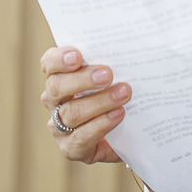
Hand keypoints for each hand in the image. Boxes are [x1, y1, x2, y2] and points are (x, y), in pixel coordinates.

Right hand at [40, 46, 128, 164]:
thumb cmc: (126, 94)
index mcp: (62, 77)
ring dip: (98, 102)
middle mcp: (56, 101)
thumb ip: (121, 60)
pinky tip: (118, 115)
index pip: (50, 63)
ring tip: (124, 93)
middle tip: (107, 74)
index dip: (59, 59)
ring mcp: (60, 127)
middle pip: (57, 87)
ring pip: (70, 113)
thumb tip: (142, 42)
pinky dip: (100, 126)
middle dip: (82, 79)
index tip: (77, 55)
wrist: (136, 133)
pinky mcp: (72, 148)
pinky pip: (79, 138)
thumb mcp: (123, 73)